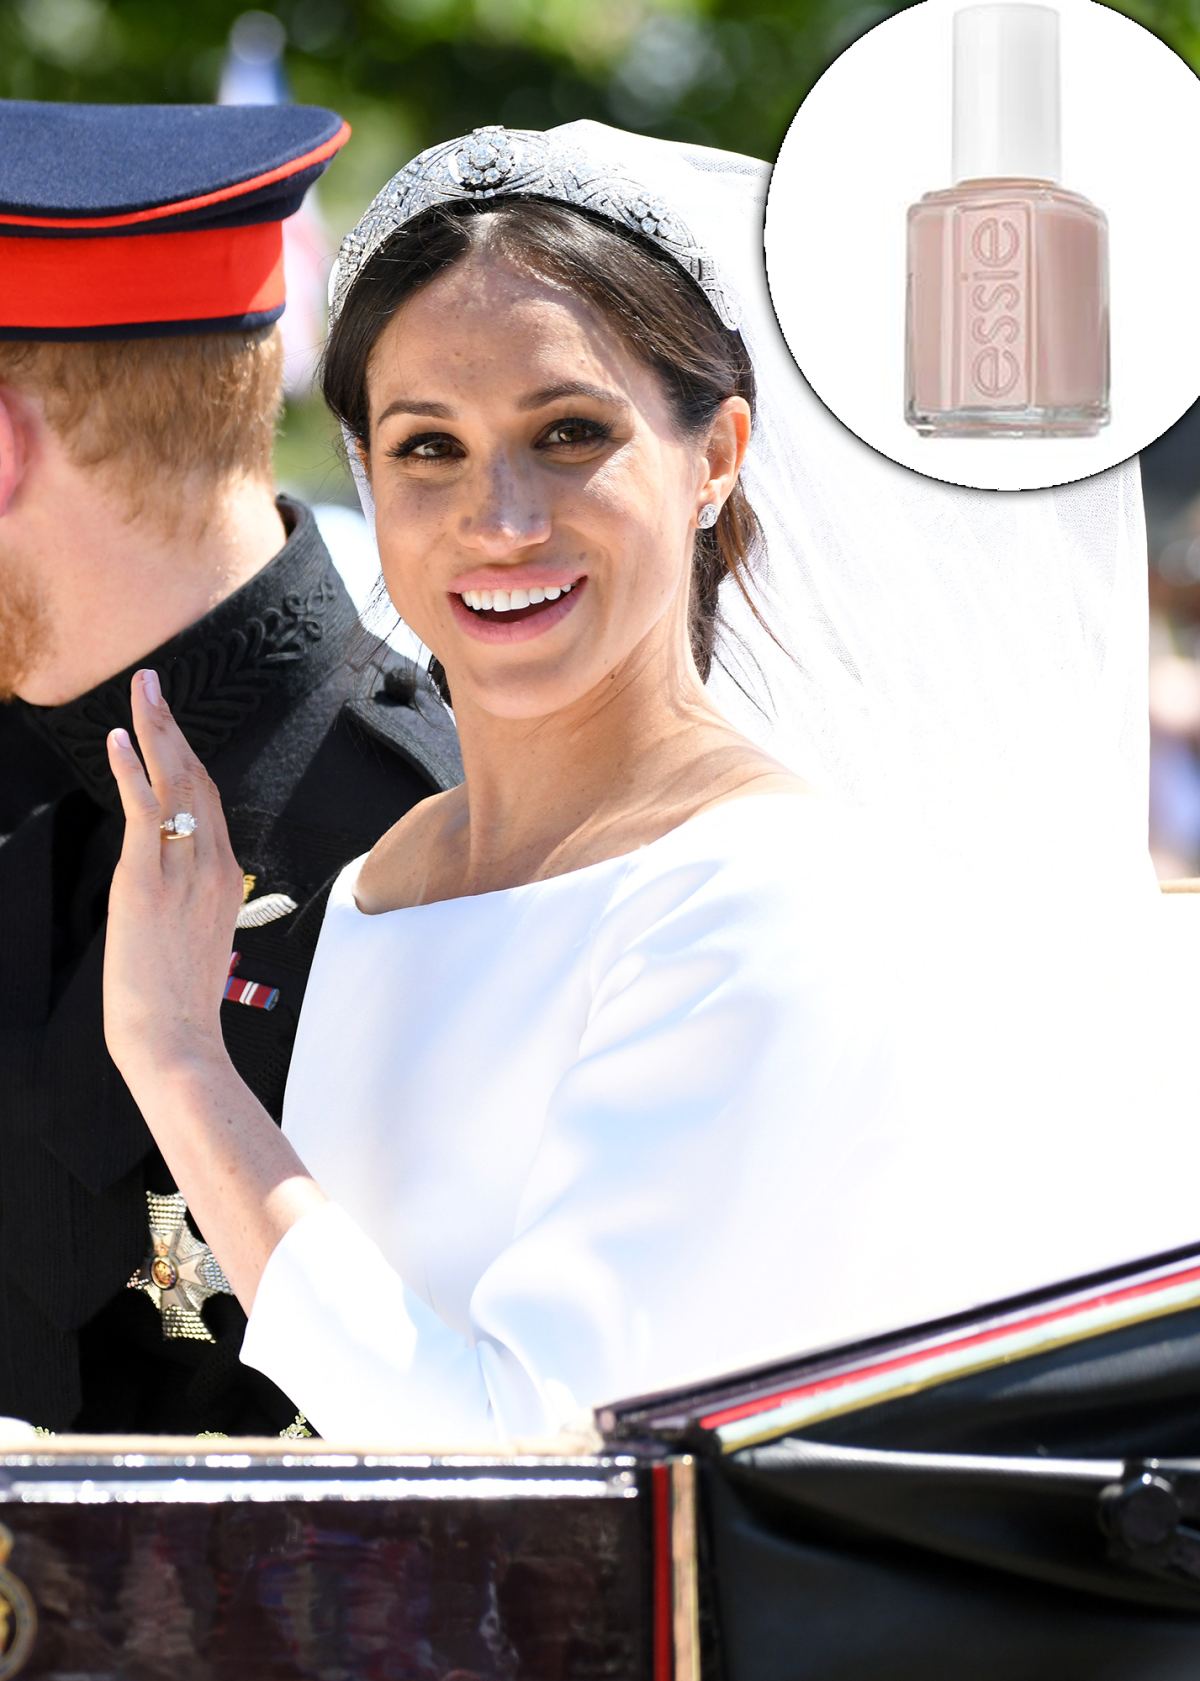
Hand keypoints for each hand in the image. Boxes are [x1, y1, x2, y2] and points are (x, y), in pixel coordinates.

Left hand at [103, 669, 244, 1089]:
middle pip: (197, 780)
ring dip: (155, 731)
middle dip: (173, 727)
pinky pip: (144, 813)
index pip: (209, 803)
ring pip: (175, 784)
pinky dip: (131, 771)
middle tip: (154, 684)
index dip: (188, 758)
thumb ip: (194, 907)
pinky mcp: (147, 884)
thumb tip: (179, 897)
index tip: (170, 726)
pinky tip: (118, 739)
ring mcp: (182, 873)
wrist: (176, 1042)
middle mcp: (211, 866)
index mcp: (224, 879)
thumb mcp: (197, 943)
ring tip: (143, 690)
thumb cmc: (181, 1004)